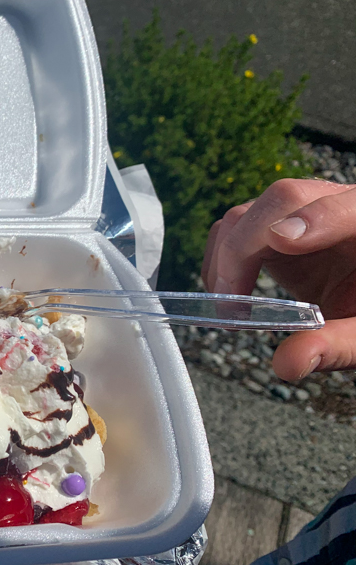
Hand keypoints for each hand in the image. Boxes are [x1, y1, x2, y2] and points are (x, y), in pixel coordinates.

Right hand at [202, 179, 355, 380]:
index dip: (313, 219)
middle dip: (245, 247)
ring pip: (249, 212)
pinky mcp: (274, 225)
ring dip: (226, 256)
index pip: (343, 206)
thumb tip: (286, 363)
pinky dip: (222, 259)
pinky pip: (236, 228)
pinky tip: (229, 293)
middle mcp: (335, 205)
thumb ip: (336, 346)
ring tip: (229, 305)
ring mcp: (300, 212)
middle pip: (283, 200)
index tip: (282, 242)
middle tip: (232, 301)